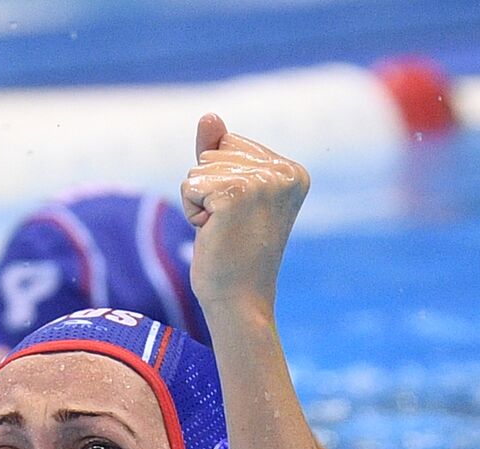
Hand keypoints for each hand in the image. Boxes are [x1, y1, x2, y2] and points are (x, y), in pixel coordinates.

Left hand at [182, 114, 308, 315]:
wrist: (238, 299)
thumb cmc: (231, 253)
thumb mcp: (226, 195)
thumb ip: (219, 154)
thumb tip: (208, 115)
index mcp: (292, 169)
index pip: (230, 146)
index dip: (220, 182)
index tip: (239, 216)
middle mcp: (285, 171)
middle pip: (213, 153)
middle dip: (207, 191)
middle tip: (229, 227)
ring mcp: (263, 181)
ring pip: (199, 169)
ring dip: (199, 203)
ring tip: (223, 231)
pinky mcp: (236, 193)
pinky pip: (189, 186)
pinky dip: (191, 211)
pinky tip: (213, 233)